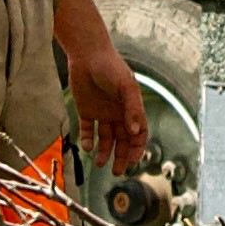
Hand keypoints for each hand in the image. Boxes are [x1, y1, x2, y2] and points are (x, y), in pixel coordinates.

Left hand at [63, 18, 150, 171]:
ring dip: (104, 152)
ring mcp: (102, 112)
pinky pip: (87, 129)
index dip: (137, 148)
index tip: (132, 162)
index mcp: (131, 108)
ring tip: (100, 164)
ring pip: (106, 138)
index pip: (138, 133)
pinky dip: (87, 139)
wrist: (87, 54)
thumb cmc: (111, 67)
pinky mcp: (86, 109)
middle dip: (121, 156)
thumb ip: (133, 109)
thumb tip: (136, 132)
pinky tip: (87, 146)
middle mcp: (118, 112)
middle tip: (117, 171)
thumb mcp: (126, 87)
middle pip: (122, 140)